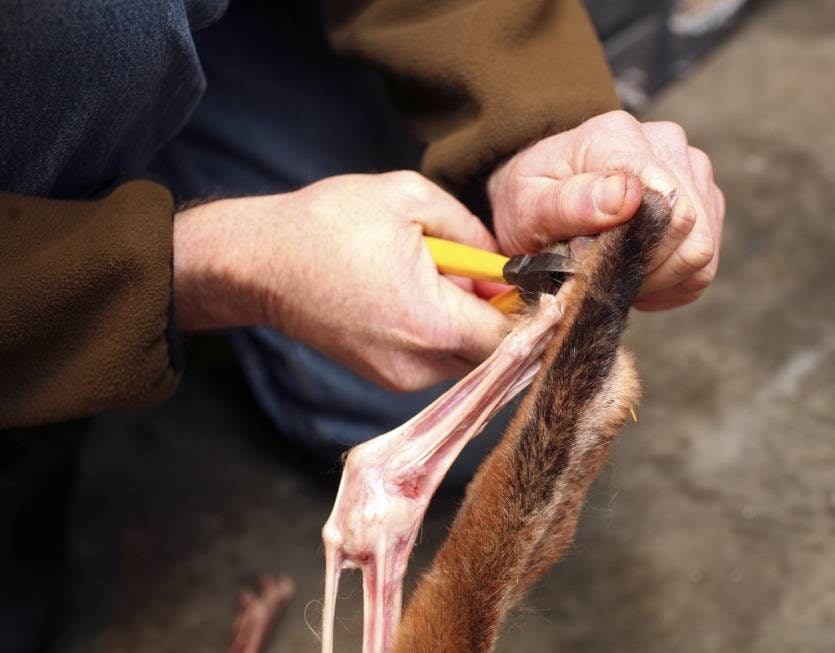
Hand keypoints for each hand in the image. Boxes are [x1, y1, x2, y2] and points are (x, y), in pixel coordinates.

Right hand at [173, 171, 508, 390]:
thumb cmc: (328, 225)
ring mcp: (399, 377)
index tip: (532, 279)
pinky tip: (418, 296)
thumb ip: (472, 228)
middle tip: (480, 270)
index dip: (531, 308)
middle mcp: (419, 363)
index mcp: (431, 322)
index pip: (513, 336)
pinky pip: (437, 360)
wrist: (260, 262)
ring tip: (438, 278)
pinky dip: (443, 332)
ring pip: (467, 358)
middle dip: (499, 313)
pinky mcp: (385, 377)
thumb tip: (502, 261)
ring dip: (470, 323)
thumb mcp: (409, 198)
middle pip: (493, 352)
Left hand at [487, 110, 724, 310]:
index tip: (598, 262)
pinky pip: (705, 262)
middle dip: (648, 270)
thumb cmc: (528, 199)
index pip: (668, 206)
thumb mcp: (527, 207)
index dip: (638, 252)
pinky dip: (672, 281)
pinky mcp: (704, 198)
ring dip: (661, 278)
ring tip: (618, 272)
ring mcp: (691, 169)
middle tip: (604, 273)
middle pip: (693, 234)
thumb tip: (627, 197)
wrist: (539, 192)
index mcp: (619, 137)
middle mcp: (666, 144)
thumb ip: (570, 202)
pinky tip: (637, 271)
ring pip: (703, 252)